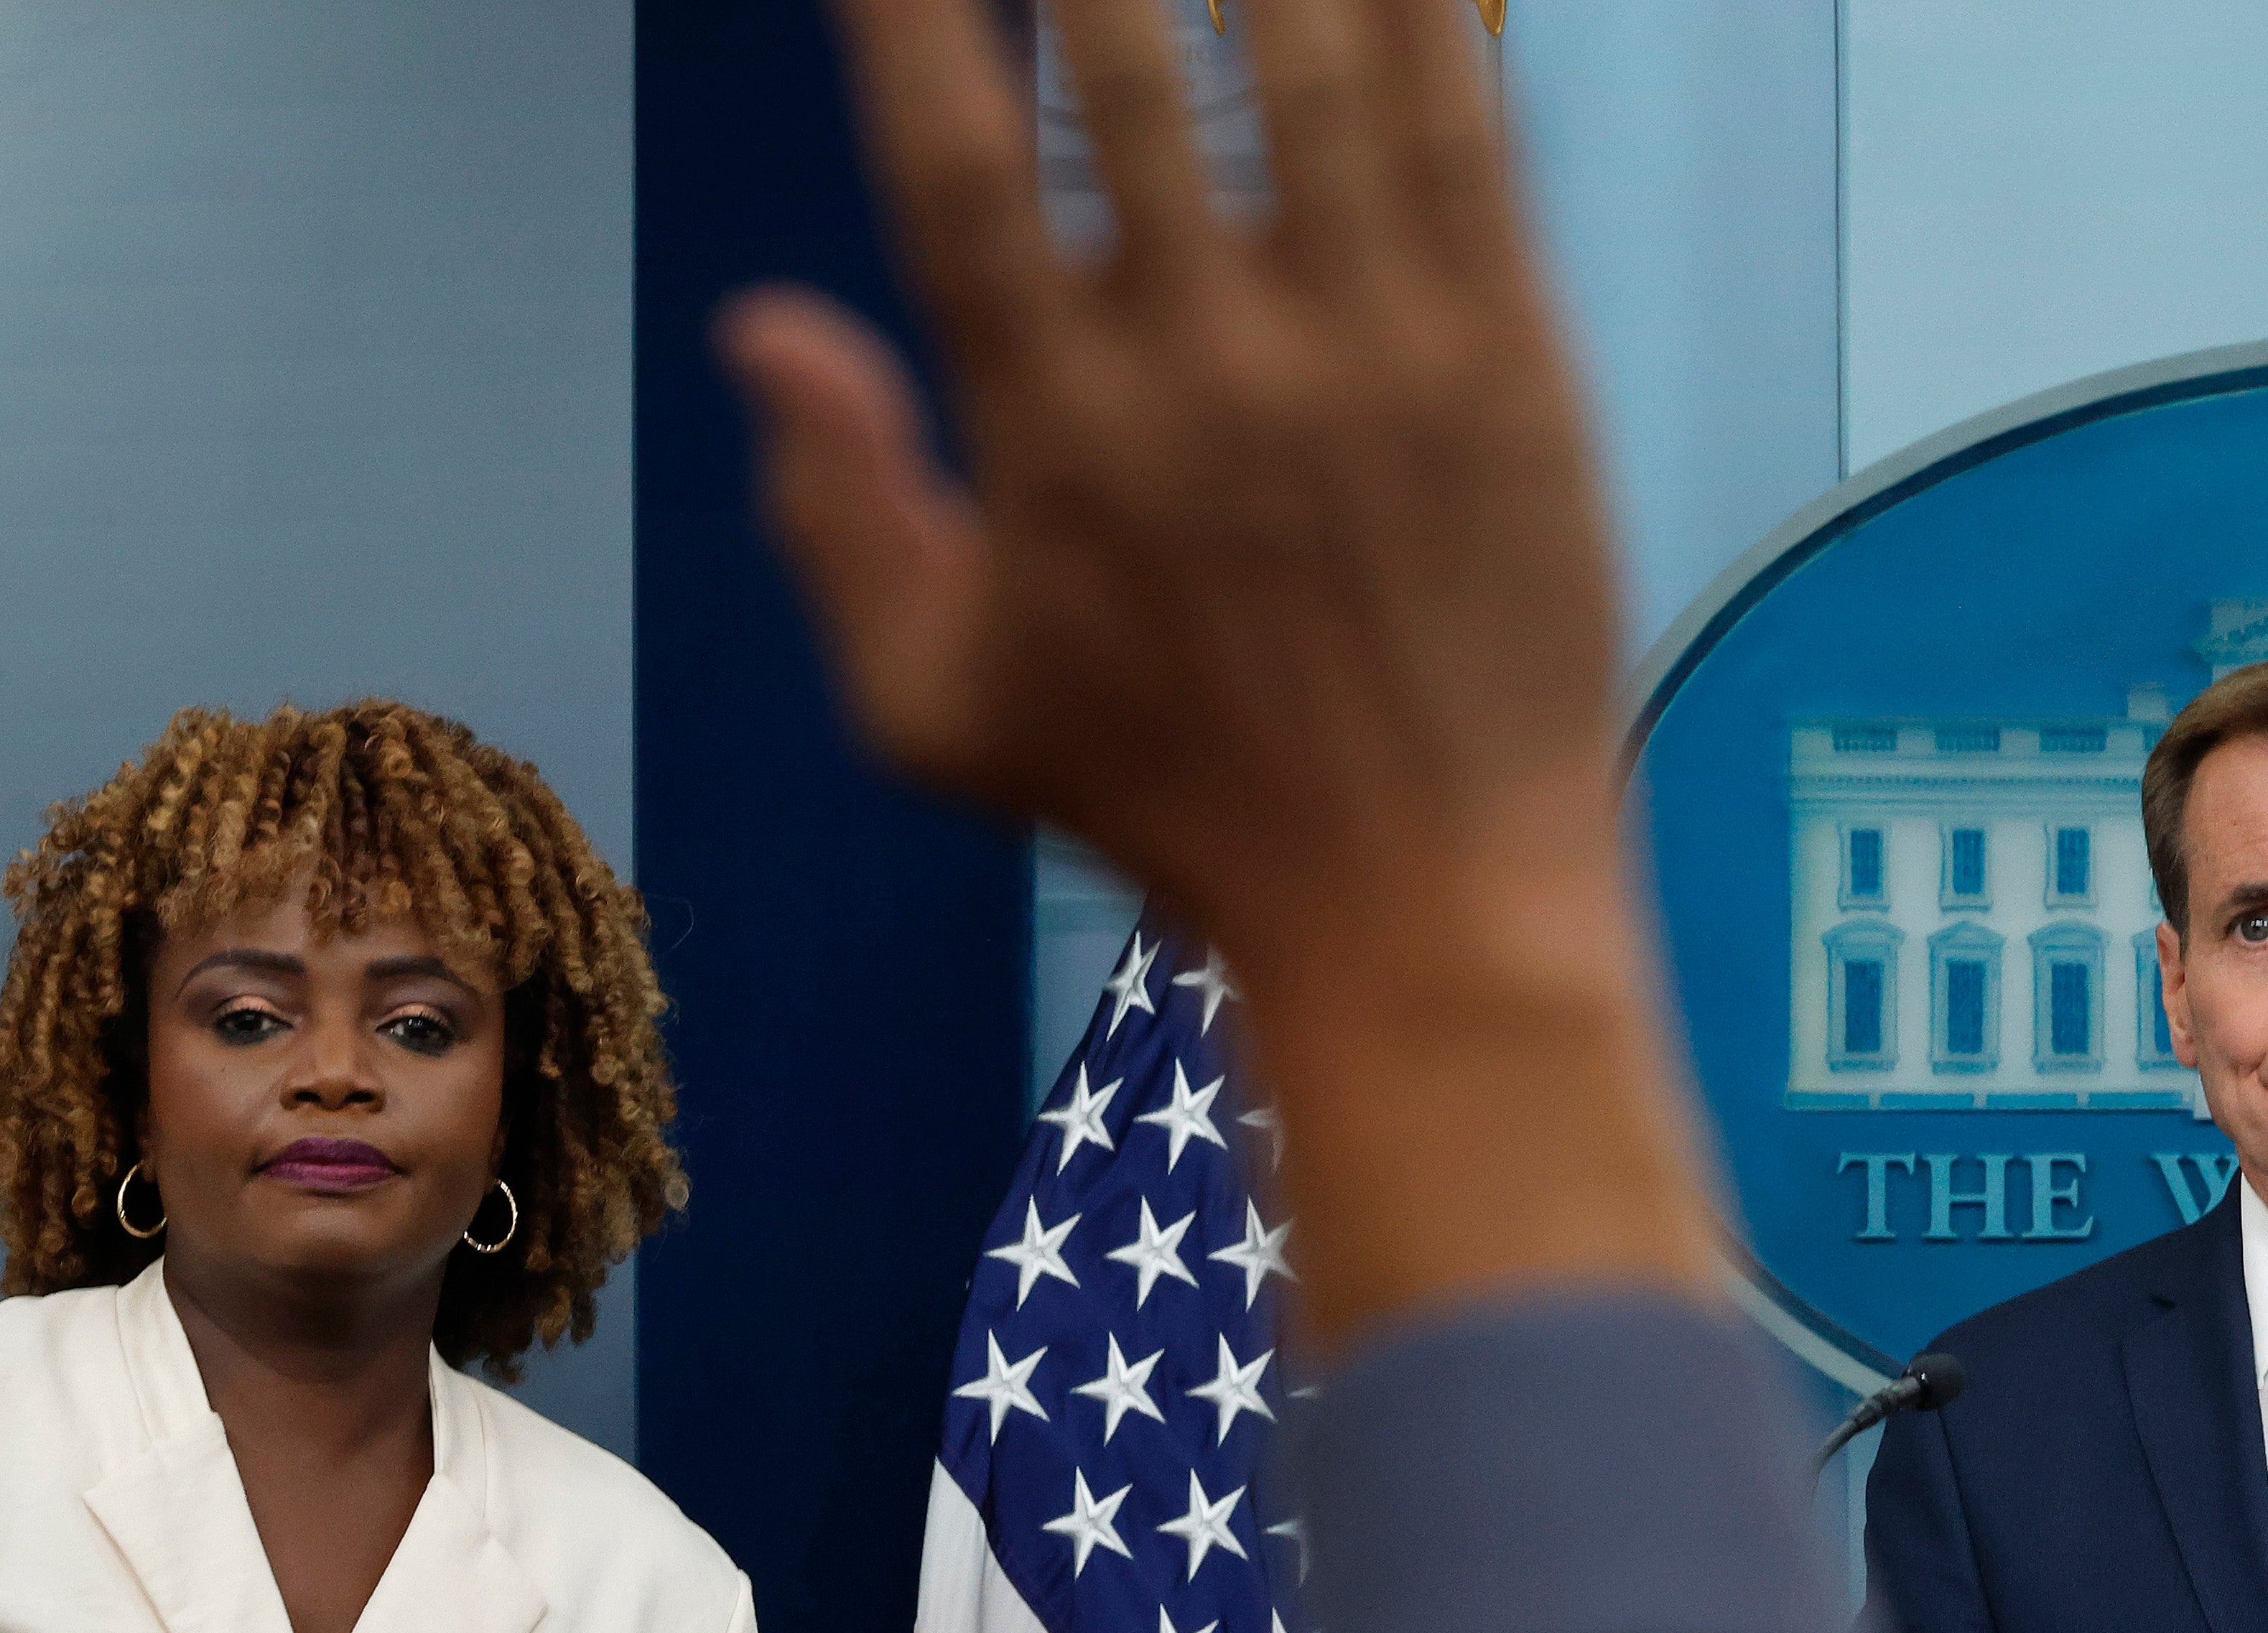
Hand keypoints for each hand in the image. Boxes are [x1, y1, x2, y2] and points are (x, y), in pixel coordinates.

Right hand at [719, 0, 1725, 1336]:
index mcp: (1055, 434)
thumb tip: (757, 326)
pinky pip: (1460, 124)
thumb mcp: (938, 710)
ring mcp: (1371, 352)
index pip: (953, 161)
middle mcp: (1206, 367)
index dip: (911, 13)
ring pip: (1305, 57)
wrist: (1423, 907)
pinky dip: (1418, 4)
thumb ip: (833, 512)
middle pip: (1128, 63)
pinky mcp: (1510, 357)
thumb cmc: (1167, 809)